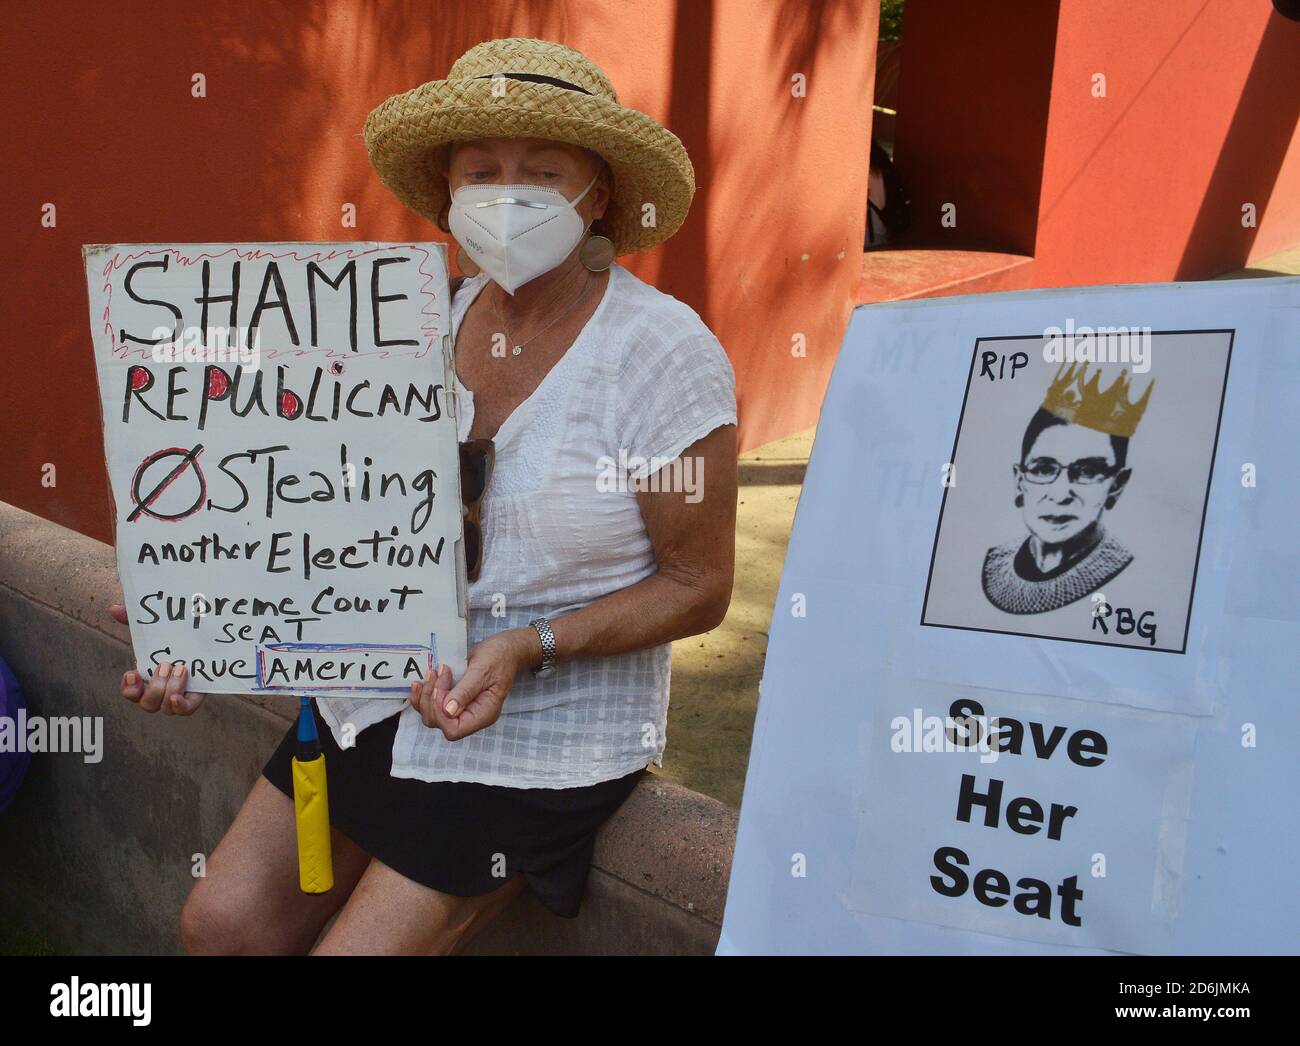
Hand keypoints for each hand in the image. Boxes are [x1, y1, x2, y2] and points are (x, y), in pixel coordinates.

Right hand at [111, 595, 205, 715]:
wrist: (208, 635)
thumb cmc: (176, 632)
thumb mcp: (156, 625)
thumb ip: (135, 617)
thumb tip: (115, 609)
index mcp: (147, 675)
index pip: (132, 692)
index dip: (129, 689)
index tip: (132, 673)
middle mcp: (161, 689)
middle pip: (148, 703)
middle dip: (155, 687)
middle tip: (166, 665)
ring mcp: (178, 693)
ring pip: (165, 708)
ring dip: (169, 691)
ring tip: (181, 669)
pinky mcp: (196, 694)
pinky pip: (185, 710)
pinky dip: (180, 707)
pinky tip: (179, 697)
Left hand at [408, 627, 538, 740]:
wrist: (505, 648)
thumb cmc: (499, 658)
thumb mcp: (482, 672)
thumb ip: (465, 692)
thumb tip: (448, 712)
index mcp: (482, 715)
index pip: (454, 729)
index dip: (440, 713)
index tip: (440, 687)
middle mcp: (471, 716)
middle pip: (439, 723)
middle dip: (431, 700)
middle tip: (436, 674)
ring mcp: (461, 708)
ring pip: (432, 715)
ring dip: (425, 695)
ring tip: (431, 673)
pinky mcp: (453, 699)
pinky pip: (432, 704)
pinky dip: (423, 694)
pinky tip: (423, 680)